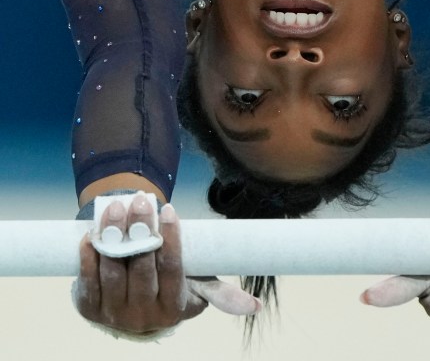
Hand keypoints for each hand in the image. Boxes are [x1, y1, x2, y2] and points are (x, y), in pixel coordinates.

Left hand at [75, 195, 260, 334]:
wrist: (133, 307)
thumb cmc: (170, 287)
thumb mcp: (196, 290)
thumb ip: (221, 294)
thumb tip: (257, 307)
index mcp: (174, 306)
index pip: (172, 268)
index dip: (169, 238)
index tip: (167, 209)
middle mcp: (144, 314)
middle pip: (142, 265)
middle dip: (140, 230)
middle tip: (140, 200)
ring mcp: (115, 313)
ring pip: (114, 269)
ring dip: (114, 236)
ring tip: (118, 207)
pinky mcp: (91, 309)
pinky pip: (88, 279)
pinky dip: (89, 255)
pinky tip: (93, 232)